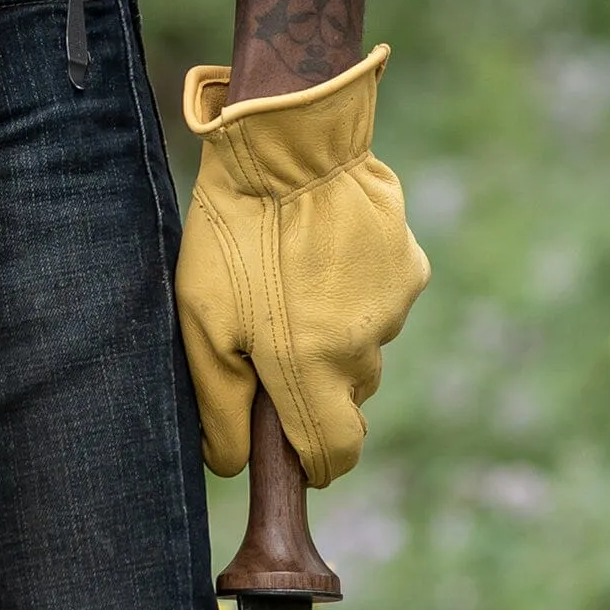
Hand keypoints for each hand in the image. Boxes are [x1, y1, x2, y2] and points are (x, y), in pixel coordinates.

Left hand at [175, 44, 427, 487]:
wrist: (288, 146)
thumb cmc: (235, 235)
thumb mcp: (201, 323)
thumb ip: (218, 405)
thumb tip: (231, 463)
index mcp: (311, 370)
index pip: (335, 452)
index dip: (314, 461)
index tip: (295, 452)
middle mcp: (363, 347)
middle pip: (346, 395)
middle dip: (312, 382)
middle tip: (267, 334)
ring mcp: (393, 305)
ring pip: (363, 343)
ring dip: (332, 330)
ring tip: (288, 279)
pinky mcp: (408, 264)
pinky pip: (380, 298)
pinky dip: (353, 290)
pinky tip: (319, 252)